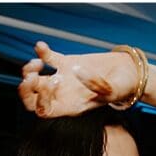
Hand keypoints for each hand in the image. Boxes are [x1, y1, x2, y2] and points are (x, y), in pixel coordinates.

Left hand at [18, 41, 138, 117]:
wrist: (129, 72)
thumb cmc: (123, 87)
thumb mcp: (113, 91)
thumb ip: (97, 85)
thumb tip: (77, 72)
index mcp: (69, 107)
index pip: (44, 110)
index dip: (39, 100)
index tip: (50, 84)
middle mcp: (62, 95)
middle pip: (32, 99)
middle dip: (26, 90)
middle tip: (31, 77)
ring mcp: (62, 79)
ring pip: (35, 79)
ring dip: (29, 71)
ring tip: (38, 63)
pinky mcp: (66, 63)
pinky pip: (47, 59)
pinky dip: (41, 52)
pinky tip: (41, 45)